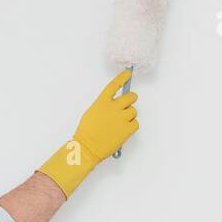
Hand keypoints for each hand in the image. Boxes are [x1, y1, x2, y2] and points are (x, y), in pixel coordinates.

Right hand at [38, 69, 138, 198]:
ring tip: (119, 124)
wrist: (87, 148)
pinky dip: (131, 127)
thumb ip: (103, 106)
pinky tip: (122, 131)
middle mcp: (113, 108)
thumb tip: (114, 104)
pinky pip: (136, 123)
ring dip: (129, 116)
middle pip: (131, 97)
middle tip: (127, 106)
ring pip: (134, 111)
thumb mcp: (91, 113)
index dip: (122, 77)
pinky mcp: (127, 129)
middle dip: (131, 100)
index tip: (128, 73)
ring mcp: (121, 118)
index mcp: (102, 102)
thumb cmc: (86, 133)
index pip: (114, 85)